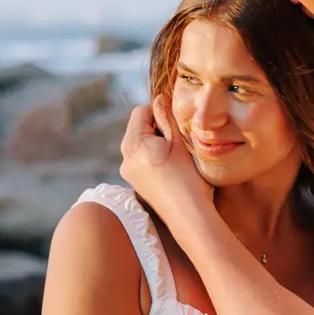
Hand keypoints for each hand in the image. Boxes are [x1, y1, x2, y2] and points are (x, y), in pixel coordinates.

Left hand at [119, 99, 212, 229]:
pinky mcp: (133, 182)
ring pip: (137, 143)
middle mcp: (125, 157)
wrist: (188, 216)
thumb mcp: (179, 142)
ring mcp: (127, 172)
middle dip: (154, 128)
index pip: (140, 112)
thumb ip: (166, 117)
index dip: (158, 113)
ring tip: (173, 156)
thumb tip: (159, 98)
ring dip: (153, 142)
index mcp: (135, 143)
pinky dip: (150, 157)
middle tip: (175, 141)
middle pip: (136, 128)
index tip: (174, 126)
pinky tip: (167, 168)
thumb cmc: (188, 178)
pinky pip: (138, 159)